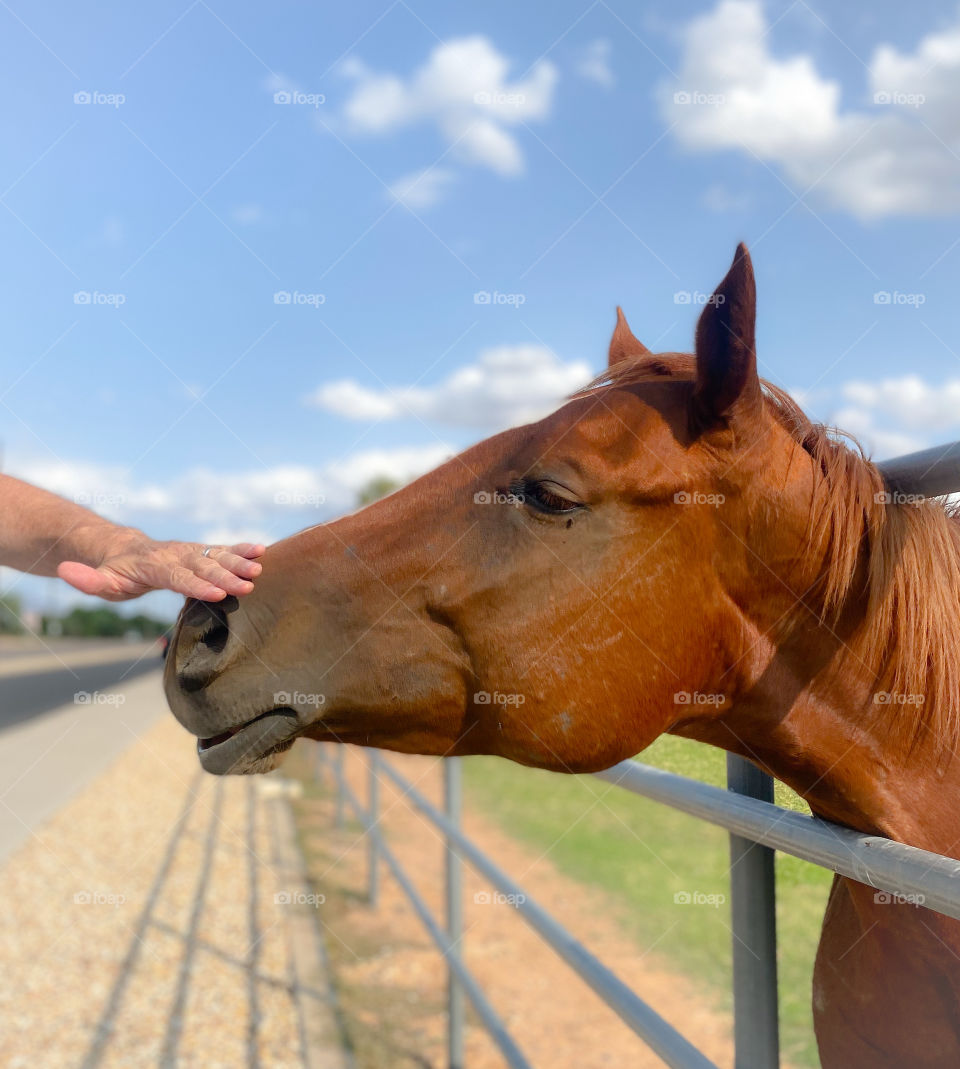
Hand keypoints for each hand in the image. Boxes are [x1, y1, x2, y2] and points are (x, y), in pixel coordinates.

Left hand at [56, 532, 264, 601]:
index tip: (215, 594)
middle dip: (225, 575)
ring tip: (259, 569)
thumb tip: (65, 572)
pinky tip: (263, 552)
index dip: (196, 585)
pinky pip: (223, 549)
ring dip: (238, 561)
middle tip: (247, 585)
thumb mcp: (98, 579)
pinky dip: (242, 549)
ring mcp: (190, 551)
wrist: (123, 547)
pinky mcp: (201, 551)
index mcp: (153, 565)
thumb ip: (87, 579)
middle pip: (202, 565)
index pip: (177, 577)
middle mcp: (175, 554)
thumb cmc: (114, 571)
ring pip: (216, 555)